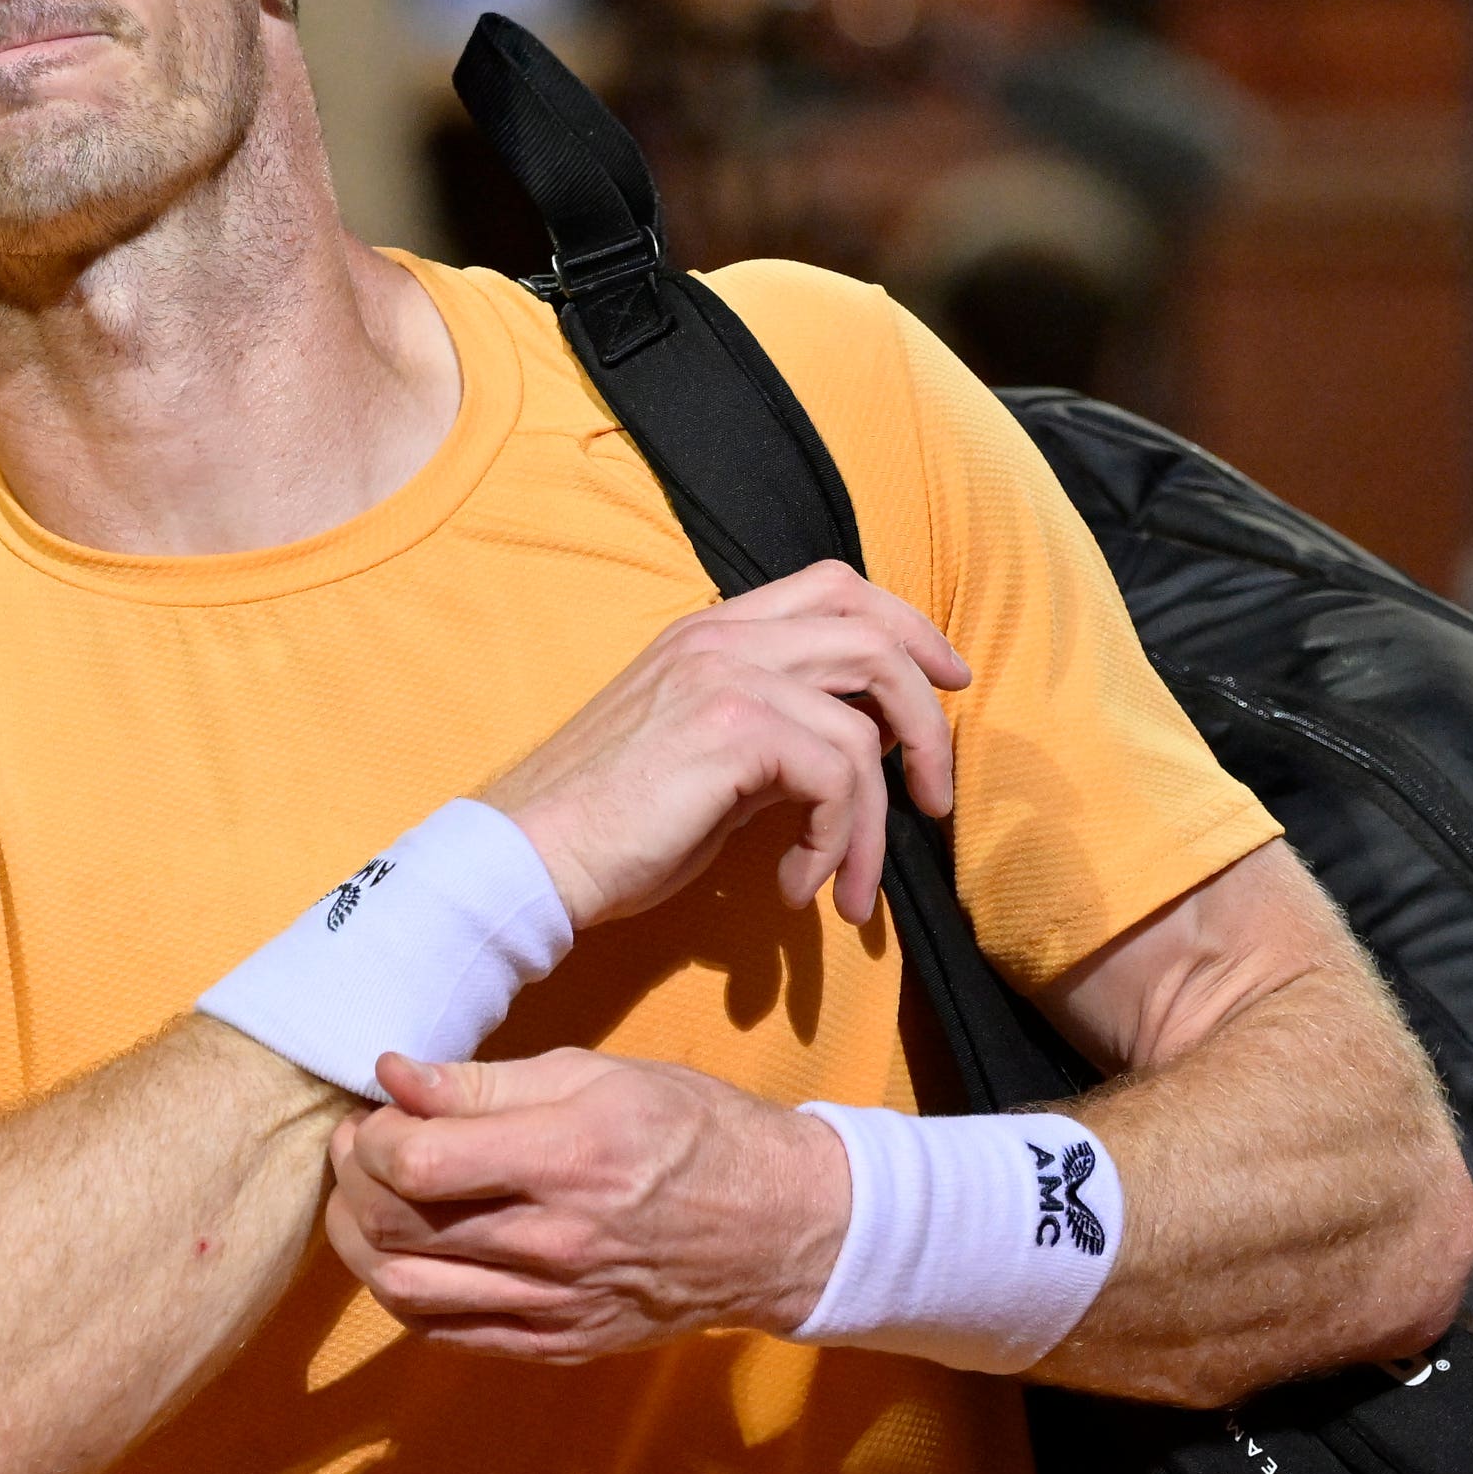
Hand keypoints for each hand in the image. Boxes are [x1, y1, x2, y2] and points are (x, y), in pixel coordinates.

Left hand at [324, 1049, 850, 1361]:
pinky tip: (410, 1249)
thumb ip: (483, 1084)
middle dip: (351, 1181)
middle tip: (359, 1146)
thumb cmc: (689, 1130)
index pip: (415, 1164)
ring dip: (362, 1242)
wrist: (776, 1225)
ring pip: (405, 1290)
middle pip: (396, 1228)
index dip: (372, 1134)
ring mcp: (553, 1306)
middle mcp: (554, 1243)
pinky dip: (405, 1291)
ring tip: (370, 1198)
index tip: (378, 1110)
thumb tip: (391, 1075)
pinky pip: (445, 1332)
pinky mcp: (556, 1344)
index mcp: (566, 1160)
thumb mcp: (595, 1075)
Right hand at [485, 559, 966, 929]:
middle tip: (936, 792)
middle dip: (926, 711)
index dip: (905, 626)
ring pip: (866, 718)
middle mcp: (720, 636)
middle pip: (871, 630)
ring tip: (853, 886)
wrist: (529, 857)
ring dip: (877, 819)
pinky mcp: (732, 728)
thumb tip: (856, 748)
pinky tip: (798, 888)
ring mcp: (726, 674)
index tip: (943, 683)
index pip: (834, 585)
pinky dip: (837, 842)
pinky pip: (838, 774)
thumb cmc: (607, 825)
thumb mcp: (701, 758)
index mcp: (709, 632)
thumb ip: (772, 735)